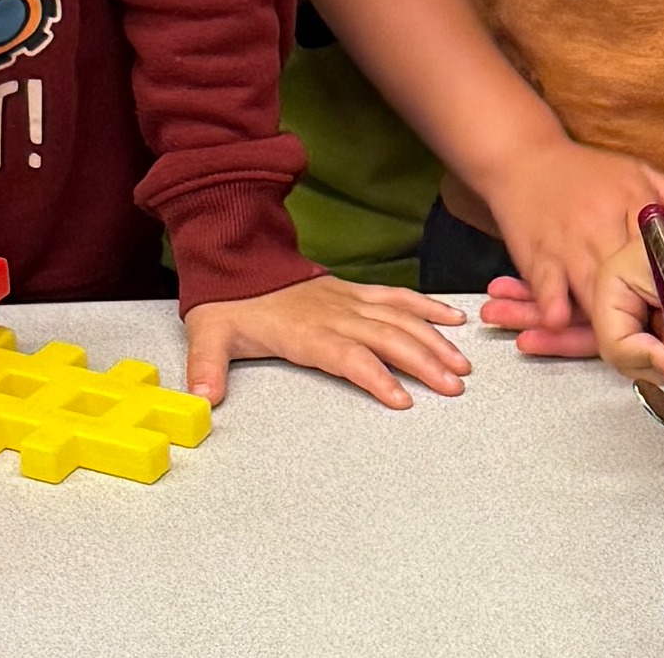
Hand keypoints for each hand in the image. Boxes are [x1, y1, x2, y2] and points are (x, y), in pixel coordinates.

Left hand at [180, 276, 472, 405]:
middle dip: (423, 362)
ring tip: (461, 365)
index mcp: (305, 331)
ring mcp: (349, 301)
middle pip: (387, 338)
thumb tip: (202, 400)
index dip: (376, 377)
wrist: (236, 262)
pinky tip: (454, 319)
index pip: (348, 356)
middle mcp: (335, 315)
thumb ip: (207, 368)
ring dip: (433, 340)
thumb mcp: (208, 336)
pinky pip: (397, 297)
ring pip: (400, 318)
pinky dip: (427, 306)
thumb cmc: (228, 304)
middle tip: (453, 386)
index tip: (403, 399)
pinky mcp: (356, 291)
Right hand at [463, 139, 663, 353]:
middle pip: (627, 279)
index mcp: (635, 206)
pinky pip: (545, 283)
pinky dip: (550, 303)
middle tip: (658, 354)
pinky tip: (556, 323)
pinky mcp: (539, 254)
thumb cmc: (586, 171)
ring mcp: (569, 242)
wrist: (524, 160)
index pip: (661, 248)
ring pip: (588, 288)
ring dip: (602, 322)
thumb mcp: (638, 172)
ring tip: (620, 352)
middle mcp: (603, 226)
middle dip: (641, 321)